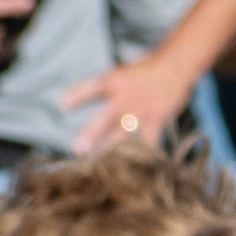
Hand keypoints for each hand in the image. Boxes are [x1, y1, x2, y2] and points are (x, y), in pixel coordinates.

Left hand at [62, 52, 191, 155]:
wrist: (174, 67)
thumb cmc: (142, 72)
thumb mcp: (119, 73)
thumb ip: (102, 90)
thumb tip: (68, 102)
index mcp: (114, 80)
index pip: (92, 87)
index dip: (77, 95)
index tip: (61, 105)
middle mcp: (126, 96)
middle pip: (106, 117)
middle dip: (92, 133)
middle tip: (77, 149)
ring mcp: (142, 110)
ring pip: (125, 134)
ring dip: (111, 149)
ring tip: (100, 165)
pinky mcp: (157, 120)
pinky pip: (148, 141)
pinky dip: (141, 155)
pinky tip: (133, 169)